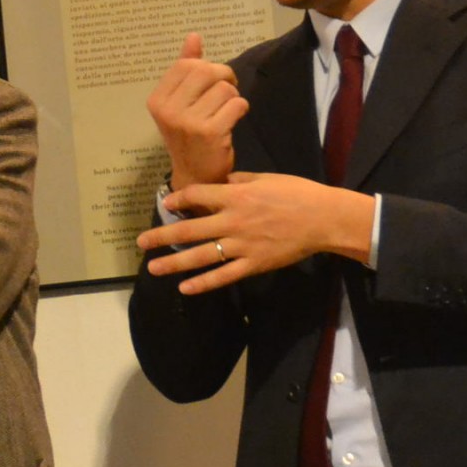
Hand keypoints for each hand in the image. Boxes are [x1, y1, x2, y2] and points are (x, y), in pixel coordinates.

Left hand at [137, 173, 373, 293]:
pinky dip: (203, 283)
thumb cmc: (298, 193)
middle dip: (162, 236)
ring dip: (174, 262)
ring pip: (201, 255)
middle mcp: (233, 220)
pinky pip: (224, 276)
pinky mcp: (254, 264)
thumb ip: (239, 180)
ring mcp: (242, 244)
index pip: (197, 196)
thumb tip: (220, 180)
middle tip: (141, 243)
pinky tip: (185, 288)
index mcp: (236, 195)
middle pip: (189, 229)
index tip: (165, 205)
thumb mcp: (266, 178)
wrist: (325, 218)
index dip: (177, 200)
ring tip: (153, 268)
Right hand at [147, 34, 248, 190]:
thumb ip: (186, 69)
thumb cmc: (189, 136)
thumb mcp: (180, 103)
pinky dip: (240, 109)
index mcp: (157, 100)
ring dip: (233, 97)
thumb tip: (193, 36)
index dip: (206, 67)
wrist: (195, 176)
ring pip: (224, 87)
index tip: (212, 81)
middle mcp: (168, 110)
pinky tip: (233, 120)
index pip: (186, 64)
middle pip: (206, 71)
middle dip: (224, 77)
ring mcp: (187, 122)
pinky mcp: (209, 132)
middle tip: (227, 92)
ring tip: (227, 111)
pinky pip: (236, 103)